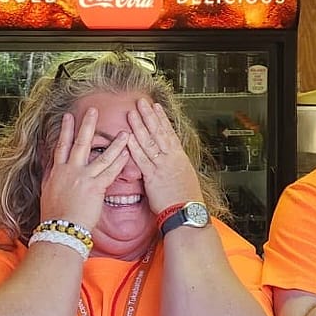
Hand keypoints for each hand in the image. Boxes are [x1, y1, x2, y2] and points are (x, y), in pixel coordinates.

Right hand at [38, 107, 128, 231]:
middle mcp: (70, 171)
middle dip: (87, 125)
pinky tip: (128, 153)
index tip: (69, 116)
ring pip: (102, 156)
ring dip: (114, 143)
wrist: (60, 229)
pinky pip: (110, 172)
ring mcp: (84, 178)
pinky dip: (120, 162)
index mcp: (57, 171)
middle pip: (80, 143)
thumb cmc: (54, 216)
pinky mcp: (95, 188)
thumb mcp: (47, 192)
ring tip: (124, 133)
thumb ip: (51, 177)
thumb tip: (50, 167)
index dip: (65, 130)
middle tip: (93, 110)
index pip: (61, 146)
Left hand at [122, 99, 202, 214]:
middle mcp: (171, 159)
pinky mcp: (153, 177)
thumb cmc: (186, 201)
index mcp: (179, 158)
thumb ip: (175, 167)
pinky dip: (135, 147)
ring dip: (140, 126)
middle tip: (141, 101)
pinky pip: (142, 160)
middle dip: (149, 116)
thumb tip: (170, 161)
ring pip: (150, 142)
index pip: (169, 133)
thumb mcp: (185, 178)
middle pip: (159, 133)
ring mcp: (162, 167)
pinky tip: (128, 137)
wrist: (187, 213)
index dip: (162, 119)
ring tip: (132, 112)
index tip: (156, 107)